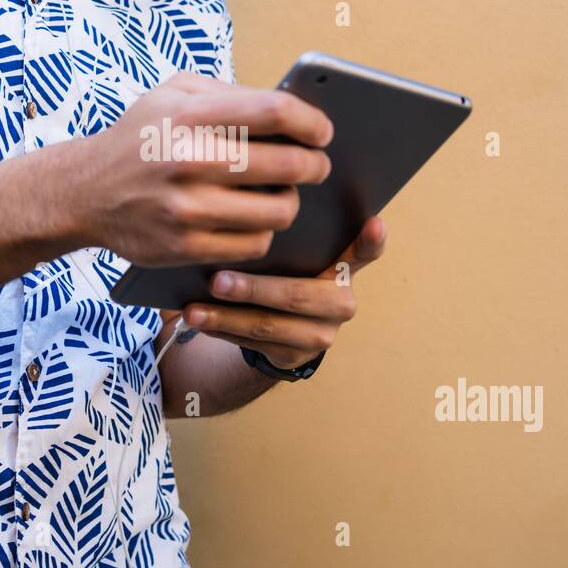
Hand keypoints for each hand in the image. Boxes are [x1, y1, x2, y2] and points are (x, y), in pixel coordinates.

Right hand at [76, 71, 332, 266]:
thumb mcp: (173, 94)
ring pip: (278, 211)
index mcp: (189, 115)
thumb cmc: (139, 137)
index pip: (275, 113)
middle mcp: (188, 159)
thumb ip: (228, 93)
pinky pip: (255, 244)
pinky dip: (263, 231)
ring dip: (289, 201)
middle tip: (315, 166)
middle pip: (287, 165)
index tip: (323, 132)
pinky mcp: (184, 247)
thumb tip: (291, 107)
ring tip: (281, 193)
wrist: (83, 192)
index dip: (311, 123)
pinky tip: (254, 219)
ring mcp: (187, 208)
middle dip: (314, 165)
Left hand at [177, 216, 387, 368]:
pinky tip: (198, 322)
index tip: (375, 224)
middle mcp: (341, 302)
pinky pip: (254, 345)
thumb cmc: (285, 272)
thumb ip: (287, 238)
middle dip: (253, 290)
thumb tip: (247, 212)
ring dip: (226, 318)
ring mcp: (322, 334)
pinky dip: (222, 332)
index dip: (371, 241)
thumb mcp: (294, 255)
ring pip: (269, 326)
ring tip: (193, 311)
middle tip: (216, 281)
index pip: (365, 252)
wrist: (283, 327)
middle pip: (298, 296)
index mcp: (345, 268)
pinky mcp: (296, 356)